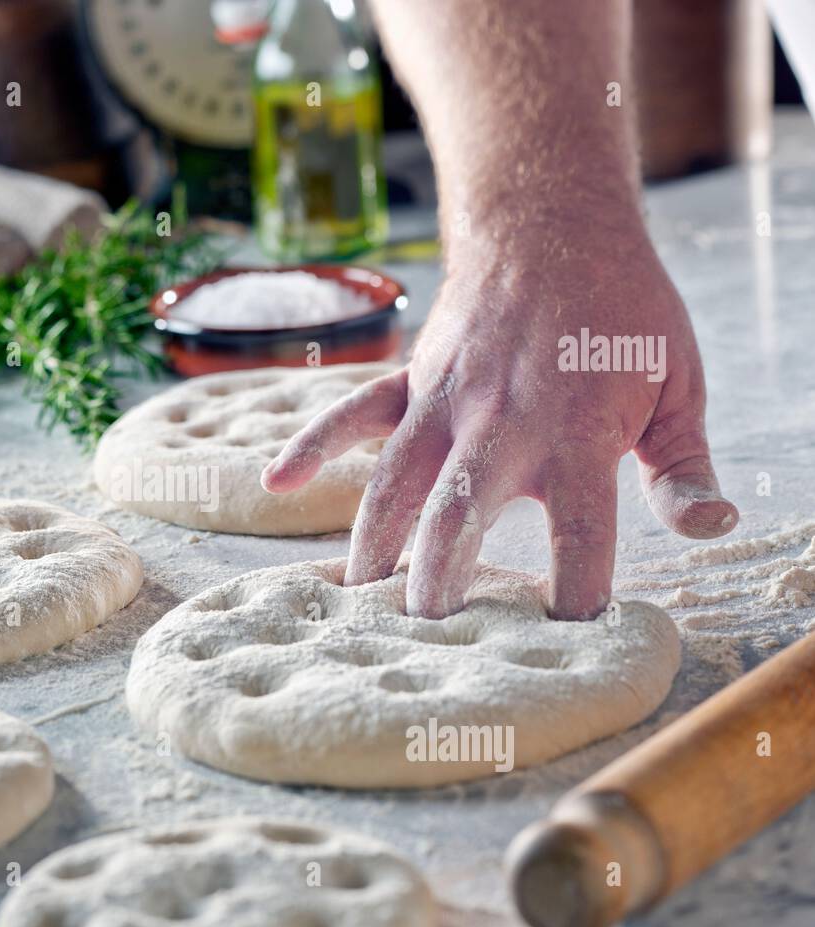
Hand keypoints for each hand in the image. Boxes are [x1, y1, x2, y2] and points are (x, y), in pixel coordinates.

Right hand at [261, 235, 737, 620]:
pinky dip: (312, 443)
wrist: (553, 222)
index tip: (572, 638)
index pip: (582, 533)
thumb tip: (711, 528)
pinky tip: (277, 481)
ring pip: (396, 481)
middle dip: (439, 583)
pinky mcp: (411, 380)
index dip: (580, 593)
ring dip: (375, 545)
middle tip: (427, 641)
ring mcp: (446, 398)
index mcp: (579, 433)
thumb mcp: (680, 387)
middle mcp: (502, 421)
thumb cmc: (624, 312)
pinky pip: (352, 412)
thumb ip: (684, 468)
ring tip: (361, 607)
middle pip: (459, 516)